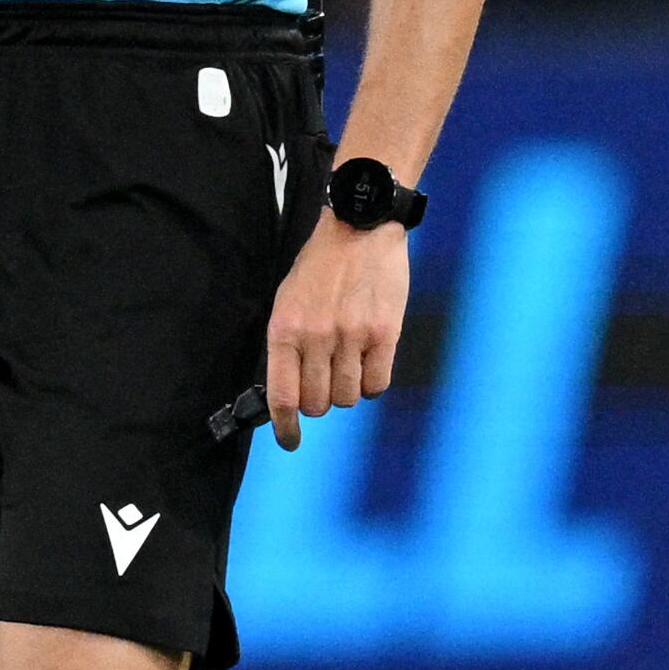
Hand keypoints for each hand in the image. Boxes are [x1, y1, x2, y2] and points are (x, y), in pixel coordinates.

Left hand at [261, 213, 407, 449]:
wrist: (359, 229)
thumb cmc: (320, 268)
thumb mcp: (287, 302)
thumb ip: (287, 346)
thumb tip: (290, 392)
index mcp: (284, 329)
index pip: (283, 395)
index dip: (285, 427)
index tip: (290, 440)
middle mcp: (316, 337)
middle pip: (318, 403)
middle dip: (320, 402)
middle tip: (325, 382)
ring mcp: (352, 336)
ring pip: (348, 397)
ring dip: (347, 390)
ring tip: (348, 362)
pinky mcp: (386, 333)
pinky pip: (377, 384)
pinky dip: (372, 382)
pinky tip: (369, 362)